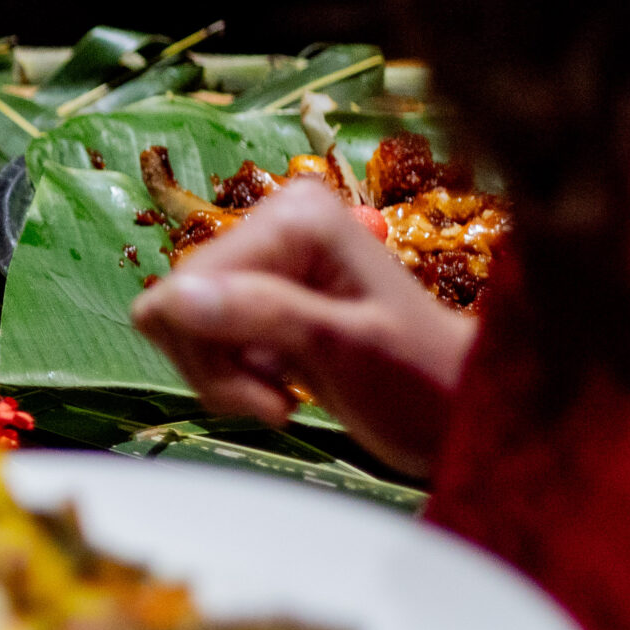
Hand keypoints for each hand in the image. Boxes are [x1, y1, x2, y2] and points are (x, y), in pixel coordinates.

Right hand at [129, 181, 474, 473]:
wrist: (454, 411)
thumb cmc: (420, 382)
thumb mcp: (344, 349)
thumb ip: (263, 315)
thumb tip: (175, 298)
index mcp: (295, 218)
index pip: (186, 286)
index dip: (211, 353)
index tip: (274, 396)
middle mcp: (274, 223)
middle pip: (177, 303)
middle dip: (217, 367)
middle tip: (277, 400)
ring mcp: (267, 257)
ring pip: (180, 322)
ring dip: (222, 375)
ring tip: (280, 397)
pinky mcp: (261, 290)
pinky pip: (197, 333)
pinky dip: (228, 373)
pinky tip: (277, 385)